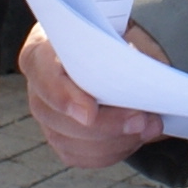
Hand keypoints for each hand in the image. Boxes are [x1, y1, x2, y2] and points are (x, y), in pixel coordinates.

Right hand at [19, 22, 170, 170]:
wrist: (123, 55)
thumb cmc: (119, 36)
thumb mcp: (124, 32)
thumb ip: (122, 50)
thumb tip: (133, 70)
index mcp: (43, 46)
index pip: (39, 69)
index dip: (62, 95)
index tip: (90, 113)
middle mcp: (38, 84)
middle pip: (55, 115)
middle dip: (104, 124)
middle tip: (141, 120)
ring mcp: (47, 114)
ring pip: (68, 141)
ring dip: (114, 140)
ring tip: (149, 126)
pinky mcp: (62, 137)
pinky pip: (81, 155)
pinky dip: (112, 150)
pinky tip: (136, 137)